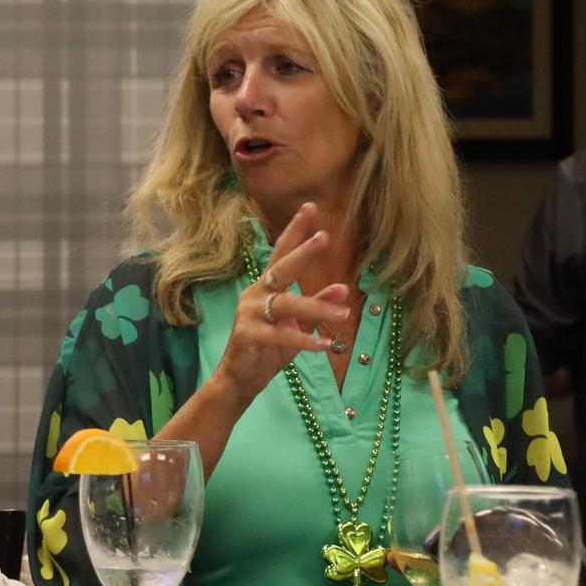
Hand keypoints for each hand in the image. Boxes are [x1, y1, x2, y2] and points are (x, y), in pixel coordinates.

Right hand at [208, 203, 352, 409]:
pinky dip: (305, 341)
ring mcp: (250, 314)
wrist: (240, 378)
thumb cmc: (269, 348)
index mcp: (266, 288)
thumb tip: (342, 289)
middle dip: (303, 252)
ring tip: (344, 313)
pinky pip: (282, 336)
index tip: (310, 208)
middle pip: (281, 269)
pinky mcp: (249, 336)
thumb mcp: (298, 326)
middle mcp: (255, 294)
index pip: (281, 253)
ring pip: (287, 305)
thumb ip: (317, 306)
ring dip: (317, 309)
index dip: (295, 231)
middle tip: (324, 236)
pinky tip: (326, 345)